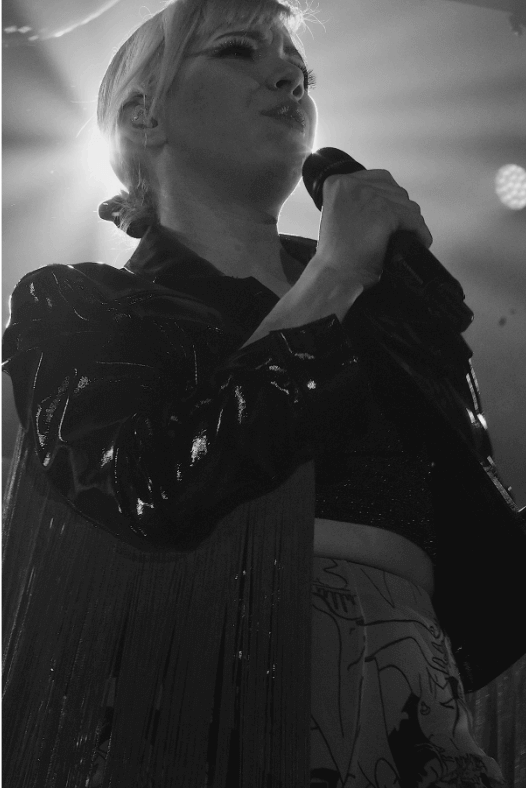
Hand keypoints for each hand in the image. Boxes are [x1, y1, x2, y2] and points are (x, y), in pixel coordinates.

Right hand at [311, 169, 432, 290]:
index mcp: (337, 184)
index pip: (378, 179)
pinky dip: (420, 233)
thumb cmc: (337, 256)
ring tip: (406, 238)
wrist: (335, 276)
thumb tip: (385, 201)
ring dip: (410, 223)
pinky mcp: (384, 212)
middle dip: (400, 211)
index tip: (390, 215)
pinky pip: (414, 219)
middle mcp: (352, 184)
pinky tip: (417, 242)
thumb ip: (357, 202)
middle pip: (395, 190)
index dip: (388, 199)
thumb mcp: (339, 216)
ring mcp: (369, 196)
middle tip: (398, 231)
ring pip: (407, 204)